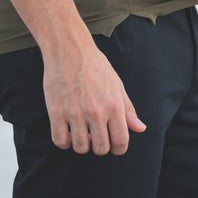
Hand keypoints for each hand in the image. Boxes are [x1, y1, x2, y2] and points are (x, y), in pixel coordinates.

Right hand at [43, 41, 145, 155]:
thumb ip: (128, 109)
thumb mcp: (116, 84)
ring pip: (80, 147)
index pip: (120, 142)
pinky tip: (67, 129)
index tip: (112, 144)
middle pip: (100, 149)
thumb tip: (140, 128)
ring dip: (81, 143)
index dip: (118, 148)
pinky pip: (60, 141)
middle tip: (95, 134)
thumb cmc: (95, 65)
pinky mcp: (56, 112)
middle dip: (99, 145)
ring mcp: (75, 113)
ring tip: (81, 129)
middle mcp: (96, 112)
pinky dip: (64, 140)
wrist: (69, 48)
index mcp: (114, 105)